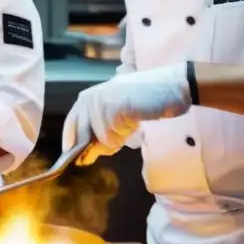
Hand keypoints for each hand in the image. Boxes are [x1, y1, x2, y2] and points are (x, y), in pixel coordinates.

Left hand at [63, 63, 189, 165]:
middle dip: (99, 145)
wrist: (172, 85)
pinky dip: (123, 136)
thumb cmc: (147, 100)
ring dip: (117, 138)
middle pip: (82, 136)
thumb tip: (86, 155)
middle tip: (122, 134)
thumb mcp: (119, 114)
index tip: (74, 158)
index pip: (72, 123)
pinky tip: (133, 122)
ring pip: (100, 139)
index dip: (72, 142)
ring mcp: (98, 102)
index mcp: (88, 96)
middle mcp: (89, 97)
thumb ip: (102, 129)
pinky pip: (110, 137)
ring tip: (131, 122)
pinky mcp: (111, 109)